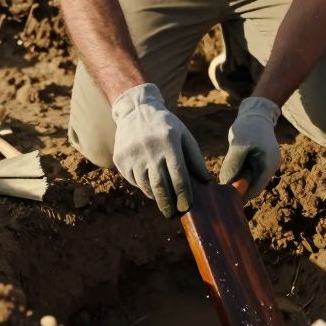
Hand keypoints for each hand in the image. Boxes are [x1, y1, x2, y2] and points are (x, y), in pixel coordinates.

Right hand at [111, 83, 210, 217]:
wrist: (136, 110)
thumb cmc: (166, 126)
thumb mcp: (184, 135)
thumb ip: (195, 158)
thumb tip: (206, 181)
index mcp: (169, 142)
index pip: (178, 176)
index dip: (183, 194)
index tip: (186, 207)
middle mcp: (149, 149)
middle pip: (160, 185)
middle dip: (168, 204)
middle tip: (172, 215)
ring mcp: (132, 154)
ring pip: (145, 185)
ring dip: (155, 196)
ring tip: (162, 201)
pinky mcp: (120, 158)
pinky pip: (132, 180)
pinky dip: (142, 186)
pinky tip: (148, 185)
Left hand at [219, 96, 280, 198]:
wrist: (256, 113)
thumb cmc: (248, 127)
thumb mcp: (238, 145)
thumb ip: (233, 165)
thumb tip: (225, 184)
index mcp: (269, 164)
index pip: (255, 189)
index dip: (240, 195)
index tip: (225, 199)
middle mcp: (271, 166)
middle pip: (253, 186)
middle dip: (239, 188)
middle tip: (221, 191)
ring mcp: (268, 163)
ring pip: (251, 179)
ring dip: (239, 179)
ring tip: (225, 178)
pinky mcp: (262, 160)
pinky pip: (251, 171)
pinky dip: (241, 172)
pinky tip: (230, 169)